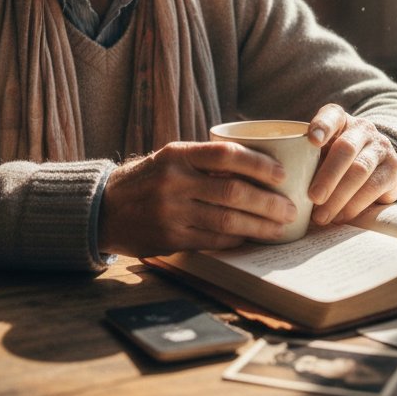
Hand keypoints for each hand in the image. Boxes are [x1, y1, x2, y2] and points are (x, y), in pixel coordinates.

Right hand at [98, 141, 296, 256]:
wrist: (106, 208)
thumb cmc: (151, 178)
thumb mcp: (172, 157)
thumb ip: (207, 160)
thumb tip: (260, 165)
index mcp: (178, 154)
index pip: (227, 155)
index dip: (259, 165)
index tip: (282, 174)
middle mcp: (174, 181)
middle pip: (232, 192)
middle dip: (267, 202)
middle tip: (290, 208)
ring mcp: (171, 212)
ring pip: (226, 221)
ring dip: (259, 226)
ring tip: (281, 228)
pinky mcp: (170, 239)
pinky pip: (213, 241)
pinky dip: (237, 240)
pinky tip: (252, 238)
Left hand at [306, 104, 396, 225]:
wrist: (376, 165)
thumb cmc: (336, 159)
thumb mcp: (322, 152)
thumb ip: (306, 159)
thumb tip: (286, 186)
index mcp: (340, 119)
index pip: (332, 116)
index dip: (322, 126)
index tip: (312, 140)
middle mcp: (363, 128)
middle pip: (346, 148)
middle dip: (328, 175)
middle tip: (313, 197)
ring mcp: (380, 147)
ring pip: (360, 170)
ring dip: (339, 196)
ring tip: (322, 216)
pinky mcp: (393, 169)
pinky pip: (373, 187)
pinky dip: (354, 205)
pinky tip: (340, 216)